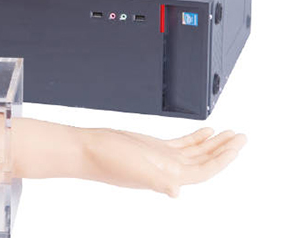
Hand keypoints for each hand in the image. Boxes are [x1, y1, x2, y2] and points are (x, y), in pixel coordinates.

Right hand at [82, 127, 245, 196]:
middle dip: (224, 149)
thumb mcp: (134, 169)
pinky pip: (180, 144)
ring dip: (212, 144)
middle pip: (204, 161)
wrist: (85, 149)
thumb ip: (156, 181)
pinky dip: (195, 138)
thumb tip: (176, 192)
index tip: (236, 145)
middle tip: (239, 136)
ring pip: (195, 152)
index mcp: (167, 176)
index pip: (205, 170)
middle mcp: (168, 169)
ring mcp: (160, 158)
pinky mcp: (151, 148)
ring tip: (228, 133)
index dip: (223, 159)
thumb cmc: (105, 161)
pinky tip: (204, 131)